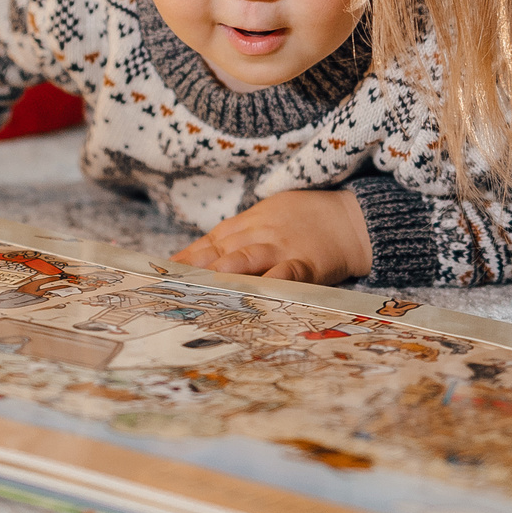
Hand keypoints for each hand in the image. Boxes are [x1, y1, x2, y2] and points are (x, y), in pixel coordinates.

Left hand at [173, 189, 374, 284]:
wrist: (350, 219)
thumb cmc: (303, 220)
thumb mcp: (266, 217)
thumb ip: (233, 237)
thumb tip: (193, 258)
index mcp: (246, 223)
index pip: (208, 242)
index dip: (185, 259)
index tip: (161, 274)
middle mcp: (259, 234)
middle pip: (221, 252)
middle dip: (196, 269)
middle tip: (172, 287)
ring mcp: (282, 248)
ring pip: (247, 259)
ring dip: (224, 273)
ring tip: (204, 288)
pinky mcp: (306, 263)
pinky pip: (286, 273)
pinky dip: (271, 283)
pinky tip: (256, 295)